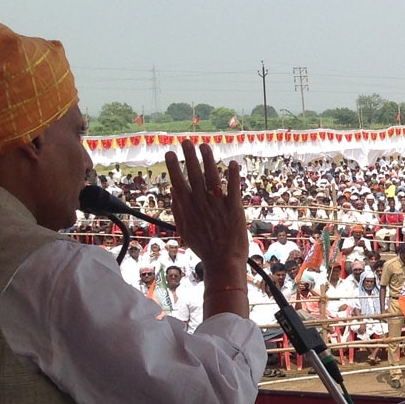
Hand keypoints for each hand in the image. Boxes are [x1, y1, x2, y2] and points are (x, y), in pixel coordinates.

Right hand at [165, 140, 248, 282]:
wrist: (223, 262)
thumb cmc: (204, 248)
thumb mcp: (185, 230)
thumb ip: (179, 211)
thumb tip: (174, 192)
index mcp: (189, 209)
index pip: (179, 183)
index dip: (174, 167)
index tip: (170, 153)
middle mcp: (202, 204)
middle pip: (194, 176)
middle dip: (189, 157)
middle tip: (185, 142)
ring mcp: (218, 206)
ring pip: (212, 178)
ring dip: (208, 160)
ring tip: (204, 146)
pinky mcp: (234, 209)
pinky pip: (233, 189)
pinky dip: (233, 176)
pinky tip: (232, 164)